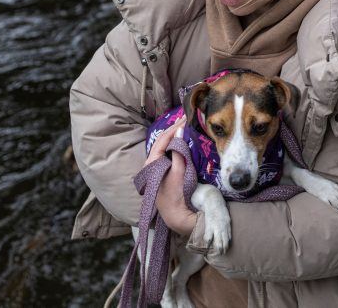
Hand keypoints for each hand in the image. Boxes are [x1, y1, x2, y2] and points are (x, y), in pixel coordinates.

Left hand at [147, 117, 196, 235]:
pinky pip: (169, 156)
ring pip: (165, 149)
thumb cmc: (177, 195)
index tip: (185, 118)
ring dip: (175, 138)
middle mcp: (151, 166)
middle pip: (162, 143)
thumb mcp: (180, 171)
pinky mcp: (164, 175)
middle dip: (174, 131)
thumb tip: (179, 131)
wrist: (177, 218)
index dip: (174, 128)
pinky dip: (176, 147)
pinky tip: (183, 143)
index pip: (162, 140)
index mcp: (151, 164)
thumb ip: (178, 151)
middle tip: (186, 120)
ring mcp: (157, 171)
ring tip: (186, 128)